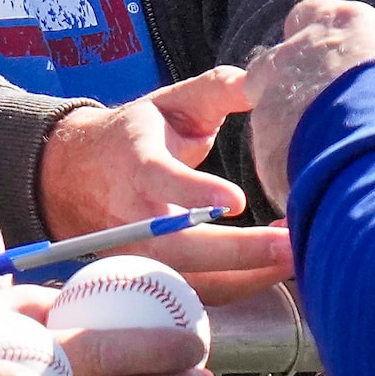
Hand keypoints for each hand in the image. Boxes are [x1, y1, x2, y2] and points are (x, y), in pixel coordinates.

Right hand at [39, 70, 290, 304]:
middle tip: (292, 243)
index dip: (195, 192)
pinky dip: (243, 282)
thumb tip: (262, 82)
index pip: (161, 179)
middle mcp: (131, 218)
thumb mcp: (168, 103)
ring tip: (297, 248)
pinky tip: (277, 261)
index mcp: (135, 163)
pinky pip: (202, 293)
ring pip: (194, 279)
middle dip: (240, 251)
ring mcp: (140, 257)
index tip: (236, 200)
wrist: (76, 180)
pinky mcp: (152, 281)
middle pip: (181, 247)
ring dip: (250, 272)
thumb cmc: (135, 138)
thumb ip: (216, 89)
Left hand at [244, 0, 374, 210]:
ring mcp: (274, 97)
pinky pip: (272, 159)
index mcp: (349, 24)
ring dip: (290, 130)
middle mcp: (300, 51)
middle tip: (331, 120)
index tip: (351, 74)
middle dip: (297, 85)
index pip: (321, 17)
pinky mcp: (263, 146)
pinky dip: (292, 173)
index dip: (333, 45)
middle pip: (279, 59)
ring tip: (327, 162)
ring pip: (266, 107)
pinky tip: (321, 191)